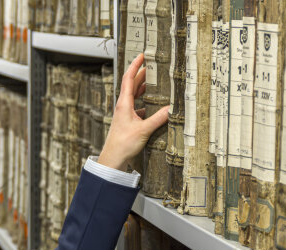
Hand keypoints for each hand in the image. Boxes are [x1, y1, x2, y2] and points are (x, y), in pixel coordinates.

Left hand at [98, 53, 168, 170]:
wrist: (113, 158)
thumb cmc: (123, 144)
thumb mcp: (144, 130)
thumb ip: (158, 118)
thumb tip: (172, 108)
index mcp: (124, 104)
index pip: (128, 78)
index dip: (135, 66)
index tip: (142, 55)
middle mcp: (122, 106)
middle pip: (131, 85)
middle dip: (141, 73)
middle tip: (152, 65)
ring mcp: (124, 114)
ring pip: (133, 95)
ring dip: (142, 87)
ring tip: (154, 81)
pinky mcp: (127, 121)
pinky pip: (136, 106)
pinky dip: (144, 102)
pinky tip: (152, 105)